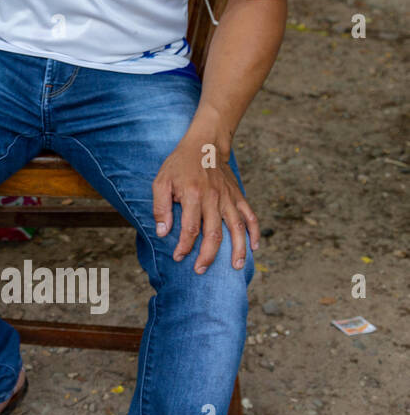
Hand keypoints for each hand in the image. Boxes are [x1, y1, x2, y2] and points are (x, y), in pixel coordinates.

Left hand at [152, 139, 259, 273]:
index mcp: (193, 195)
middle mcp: (213, 198)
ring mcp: (228, 198)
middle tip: (200, 270)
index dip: (184, 247)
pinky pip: (250, 216)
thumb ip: (160, 207)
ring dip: (237, 250)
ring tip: (236, 267)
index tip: (178, 258)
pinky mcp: (238, 196)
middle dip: (208, 256)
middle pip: (214, 234)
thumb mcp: (161, 181)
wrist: (205, 144)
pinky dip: (255, 232)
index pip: (190, 229)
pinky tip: (254, 247)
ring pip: (236, 228)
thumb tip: (163, 232)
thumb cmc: (179, 164)